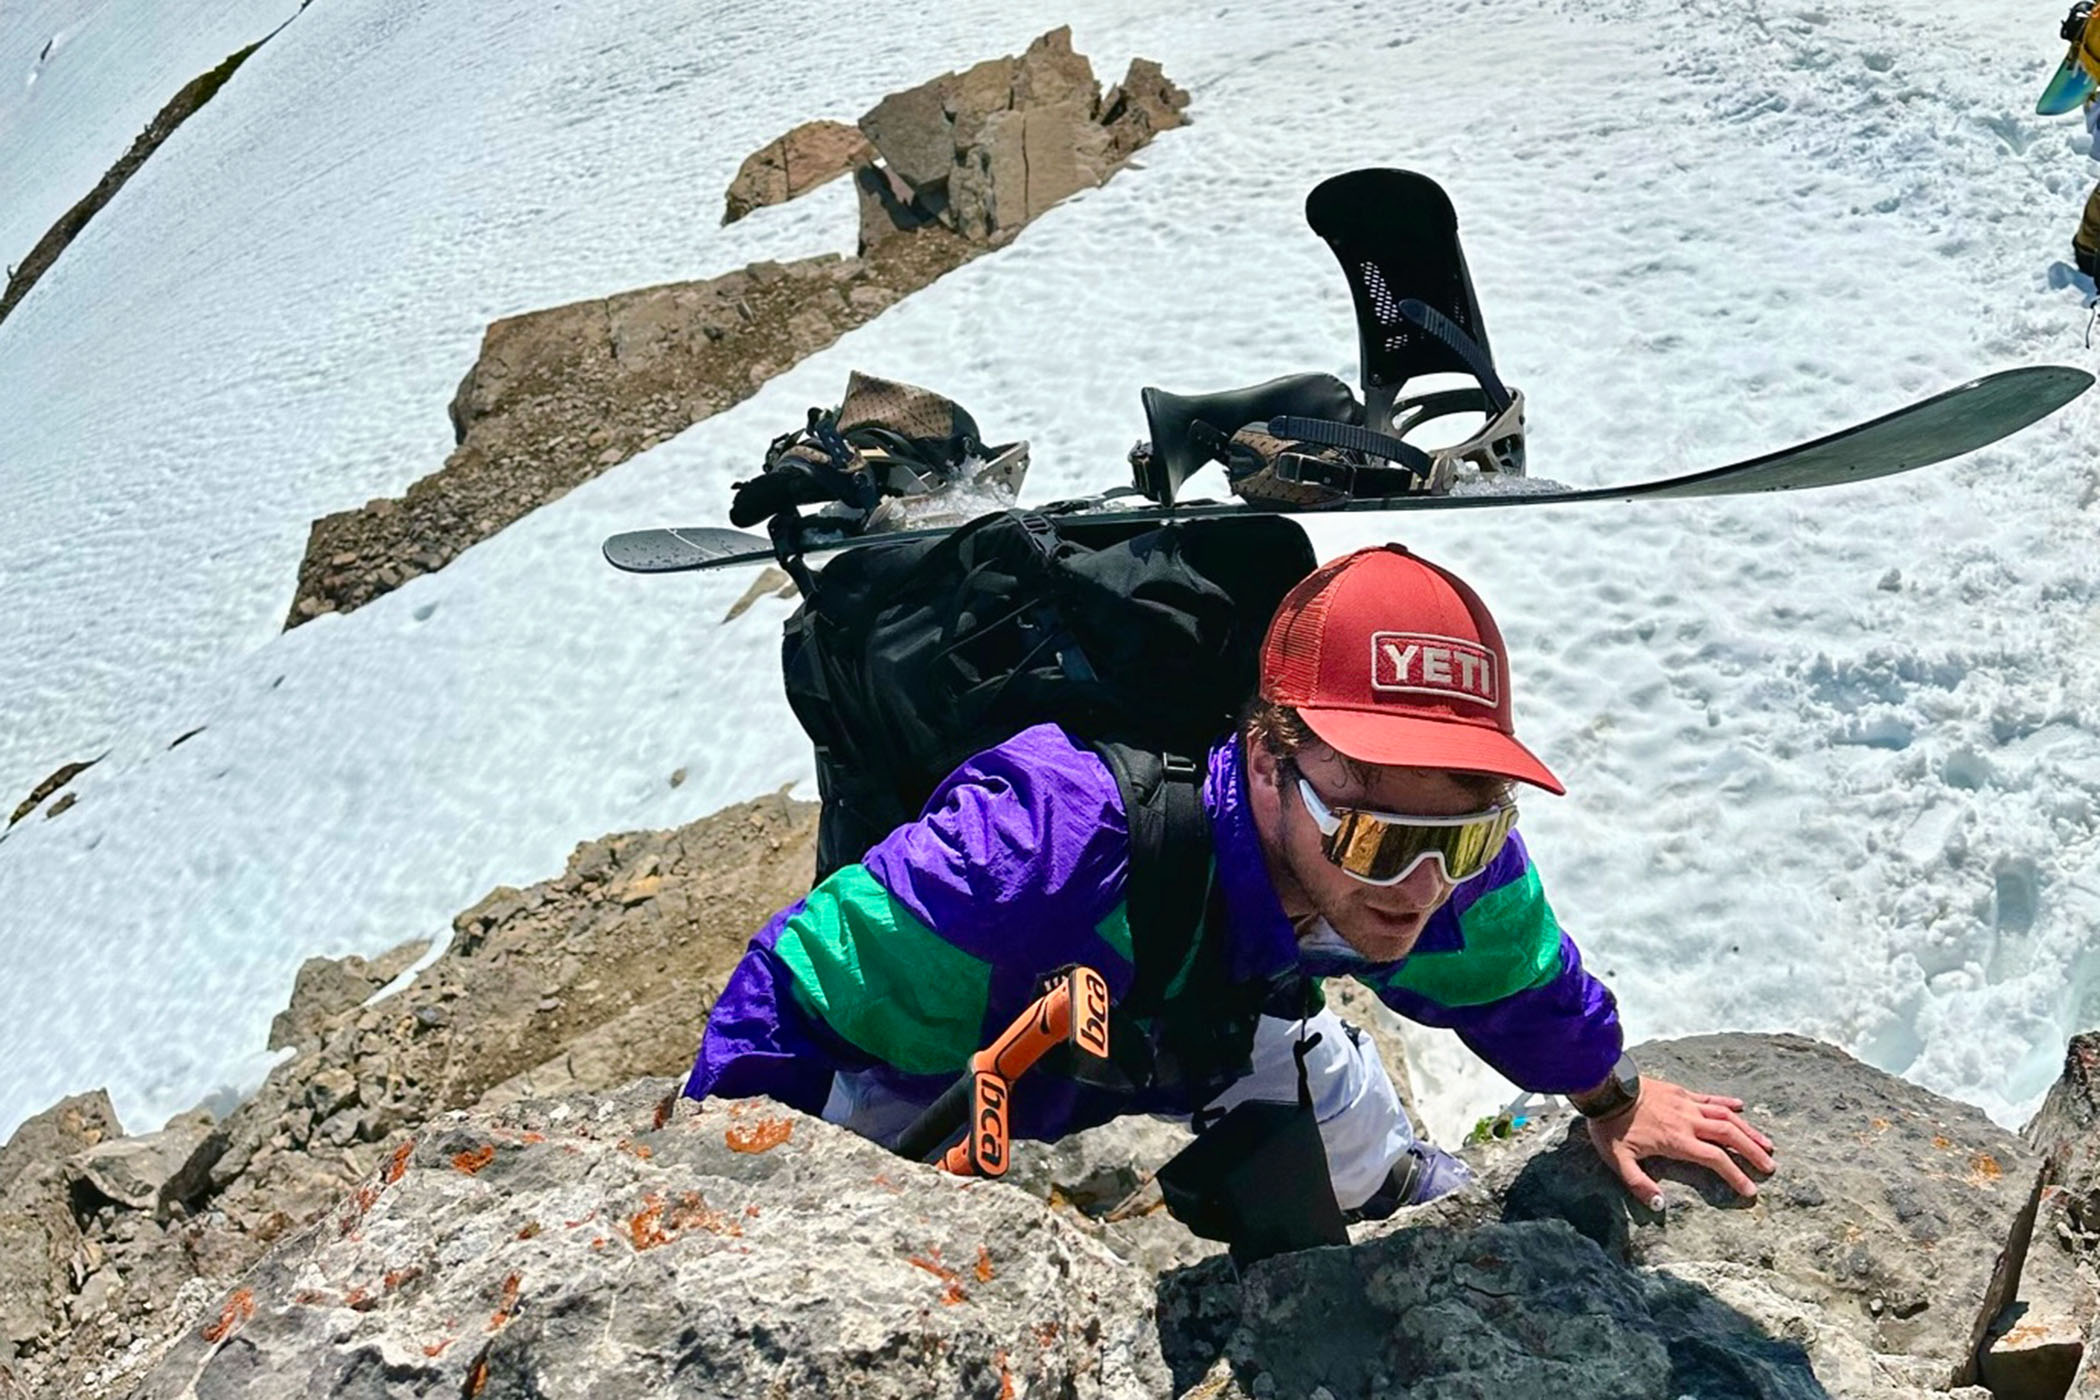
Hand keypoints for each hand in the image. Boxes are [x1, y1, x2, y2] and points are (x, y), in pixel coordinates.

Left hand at [1585, 1076, 1773, 1209]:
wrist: (1605, 1088)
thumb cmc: (1610, 1126)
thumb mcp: (1619, 1160)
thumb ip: (1639, 1184)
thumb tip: (1660, 1205)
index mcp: (1678, 1141)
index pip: (1716, 1160)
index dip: (1736, 1176)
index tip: (1751, 1189)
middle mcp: (1689, 1122)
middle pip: (1730, 1136)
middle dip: (1752, 1152)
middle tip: (1770, 1166)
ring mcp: (1686, 1104)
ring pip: (1726, 1116)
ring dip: (1748, 1130)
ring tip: (1767, 1143)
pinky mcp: (1680, 1092)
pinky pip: (1710, 1098)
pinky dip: (1727, 1103)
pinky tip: (1741, 1107)